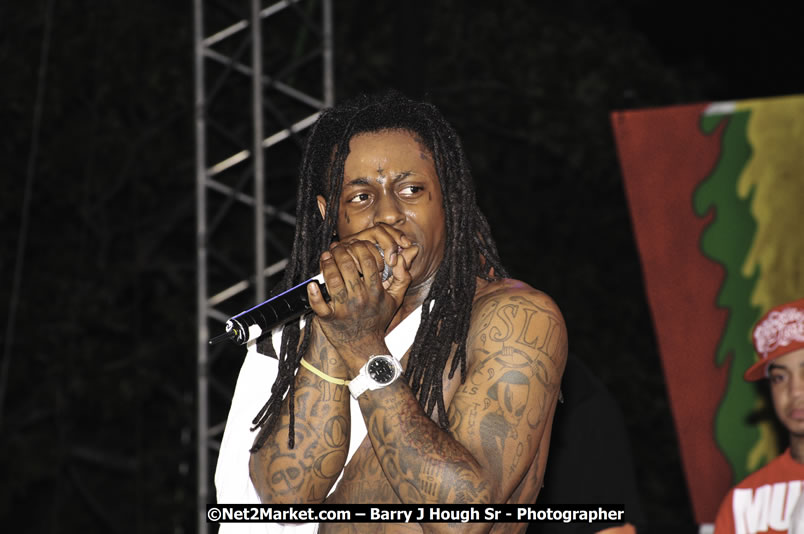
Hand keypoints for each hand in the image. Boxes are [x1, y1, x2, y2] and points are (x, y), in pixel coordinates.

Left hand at [306, 230, 417, 370]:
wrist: (365, 347)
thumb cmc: (378, 320)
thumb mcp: (395, 300)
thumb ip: (403, 277)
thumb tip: (403, 257)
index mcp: (375, 291)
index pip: (368, 260)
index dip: (359, 248)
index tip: (354, 244)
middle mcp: (360, 298)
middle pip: (348, 265)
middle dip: (340, 252)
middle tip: (336, 247)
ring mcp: (344, 308)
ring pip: (333, 280)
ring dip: (327, 265)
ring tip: (326, 257)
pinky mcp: (329, 319)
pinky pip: (319, 305)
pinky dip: (314, 294)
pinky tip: (312, 284)